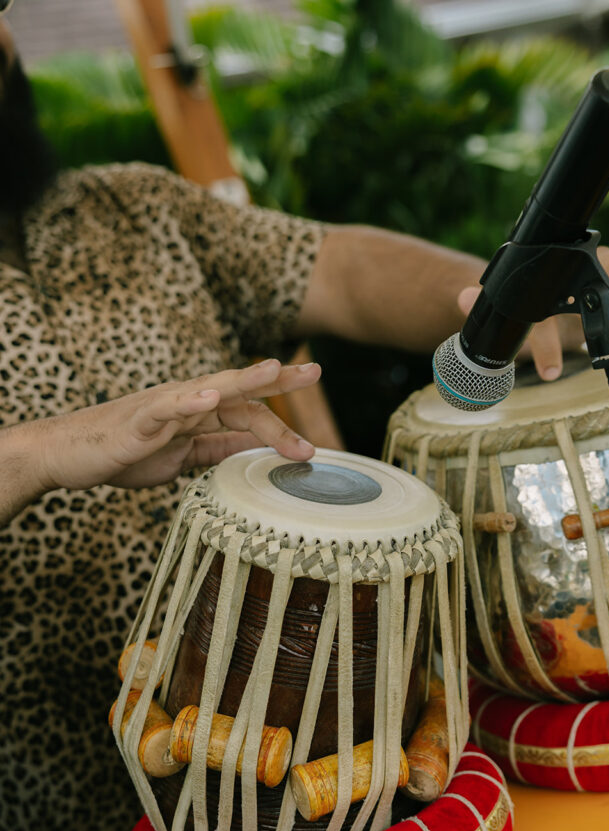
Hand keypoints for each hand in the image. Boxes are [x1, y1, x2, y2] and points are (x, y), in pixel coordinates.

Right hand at [38, 358, 320, 491]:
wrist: (67, 455)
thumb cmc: (123, 453)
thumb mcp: (182, 457)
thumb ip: (216, 449)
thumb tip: (254, 451)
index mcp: (198, 412)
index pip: (248, 410)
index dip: (281, 419)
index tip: (311, 441)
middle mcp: (185, 401)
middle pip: (238, 389)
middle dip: (277, 380)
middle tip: (315, 372)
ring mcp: (161, 407)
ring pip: (208, 389)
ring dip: (242, 380)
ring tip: (273, 370)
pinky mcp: (137, 420)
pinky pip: (166, 408)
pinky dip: (188, 400)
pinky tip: (209, 395)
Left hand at [457, 247, 608, 380]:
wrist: (518, 287)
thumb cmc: (510, 299)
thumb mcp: (493, 306)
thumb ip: (478, 303)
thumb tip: (463, 298)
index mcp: (535, 282)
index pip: (541, 305)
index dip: (546, 340)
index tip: (549, 369)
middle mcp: (564, 274)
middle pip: (586, 270)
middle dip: (602, 276)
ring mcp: (585, 274)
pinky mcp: (603, 280)